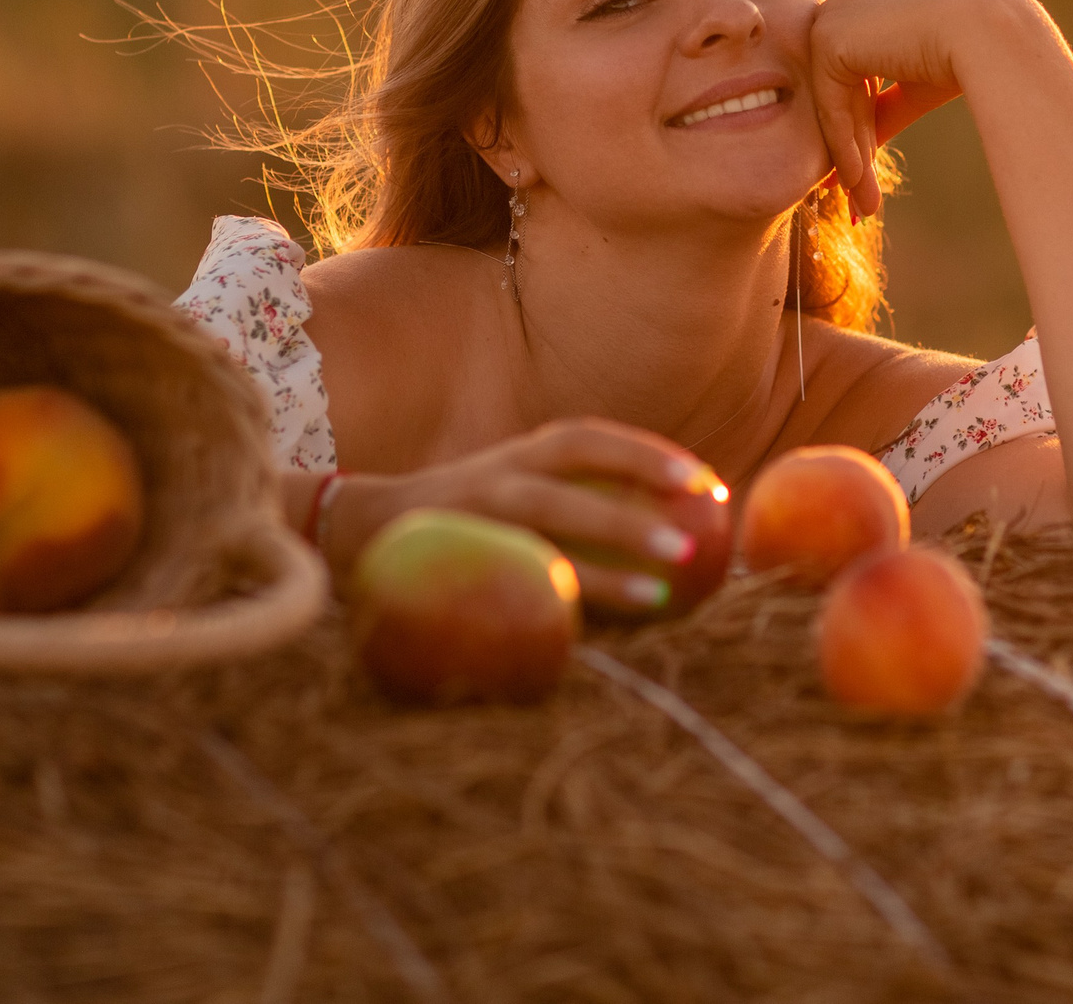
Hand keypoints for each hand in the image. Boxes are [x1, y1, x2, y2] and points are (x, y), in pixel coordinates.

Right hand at [323, 420, 721, 612]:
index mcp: (525, 451)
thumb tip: (679, 534)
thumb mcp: (521, 492)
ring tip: (664, 592)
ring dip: (608, 561)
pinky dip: (557, 604)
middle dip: (638, 495)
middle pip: (577, 468)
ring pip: (549, 527)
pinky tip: (595, 634)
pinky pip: (514, 581)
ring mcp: (474, 513)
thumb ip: (580, 501)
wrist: (364, 530)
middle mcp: (502, 471)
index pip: (594, 438)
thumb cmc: (471, 520)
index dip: (651, 456)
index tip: (707, 486)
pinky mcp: (452, 557)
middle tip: (697, 535)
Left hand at [808, 0, 1022, 218]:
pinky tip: (857, 183)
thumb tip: (860, 150)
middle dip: (848, 148)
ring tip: (861, 204)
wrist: (988, 33)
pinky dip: (845, 147)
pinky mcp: (829, 38)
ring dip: (848, 157)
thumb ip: (881, 108)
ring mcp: (831, 17)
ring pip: (833, 102)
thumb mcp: (914, 85)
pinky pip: (832, 105)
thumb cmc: (966, 53)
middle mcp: (841, 2)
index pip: (850, 74)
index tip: (860, 170)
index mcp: (863, 2)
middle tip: (853, 196)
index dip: (856, 127)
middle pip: (838, 91)